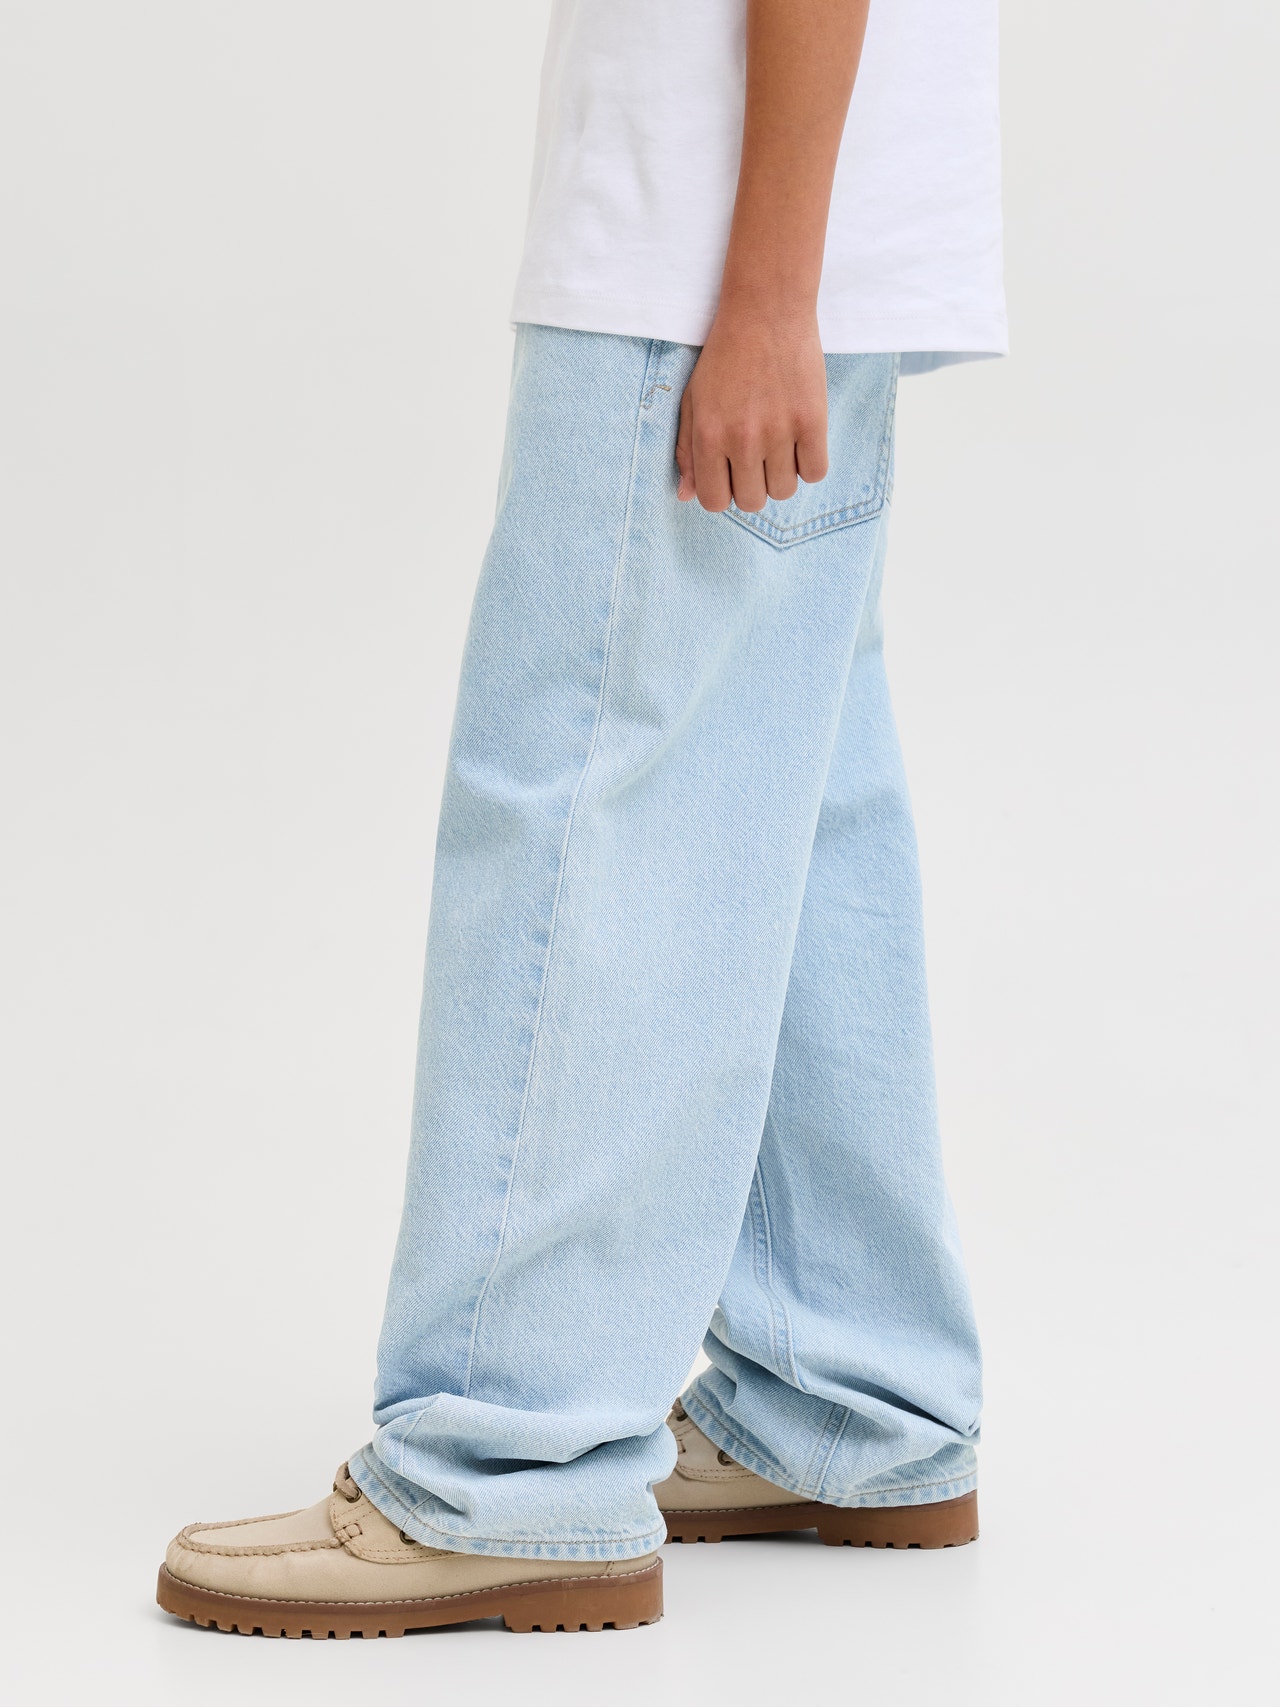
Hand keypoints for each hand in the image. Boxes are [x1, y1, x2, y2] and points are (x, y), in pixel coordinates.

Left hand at [675, 311, 828, 513]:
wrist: (766, 311)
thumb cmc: (725, 356)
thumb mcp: (693, 400)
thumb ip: (687, 451)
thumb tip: (687, 497)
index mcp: (708, 436)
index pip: (714, 502)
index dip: (723, 492)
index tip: (729, 473)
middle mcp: (742, 440)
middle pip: (752, 502)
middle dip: (751, 486)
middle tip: (755, 457)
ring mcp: (779, 432)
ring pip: (783, 491)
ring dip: (780, 475)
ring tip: (778, 445)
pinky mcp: (812, 422)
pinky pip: (814, 473)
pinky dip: (808, 464)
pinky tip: (799, 441)